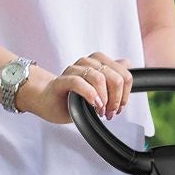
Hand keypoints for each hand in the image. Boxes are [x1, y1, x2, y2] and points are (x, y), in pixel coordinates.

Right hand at [16, 52, 131, 124]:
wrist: (48, 100)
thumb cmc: (71, 96)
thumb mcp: (98, 88)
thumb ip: (112, 76)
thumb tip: (127, 63)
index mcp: (98, 62)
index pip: (124, 74)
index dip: (125, 94)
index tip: (119, 107)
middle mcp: (88, 62)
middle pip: (115, 77)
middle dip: (116, 99)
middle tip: (110, 112)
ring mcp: (74, 69)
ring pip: (99, 78)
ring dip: (104, 99)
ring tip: (101, 111)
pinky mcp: (62, 80)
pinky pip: (79, 82)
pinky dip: (90, 94)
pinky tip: (93, 104)